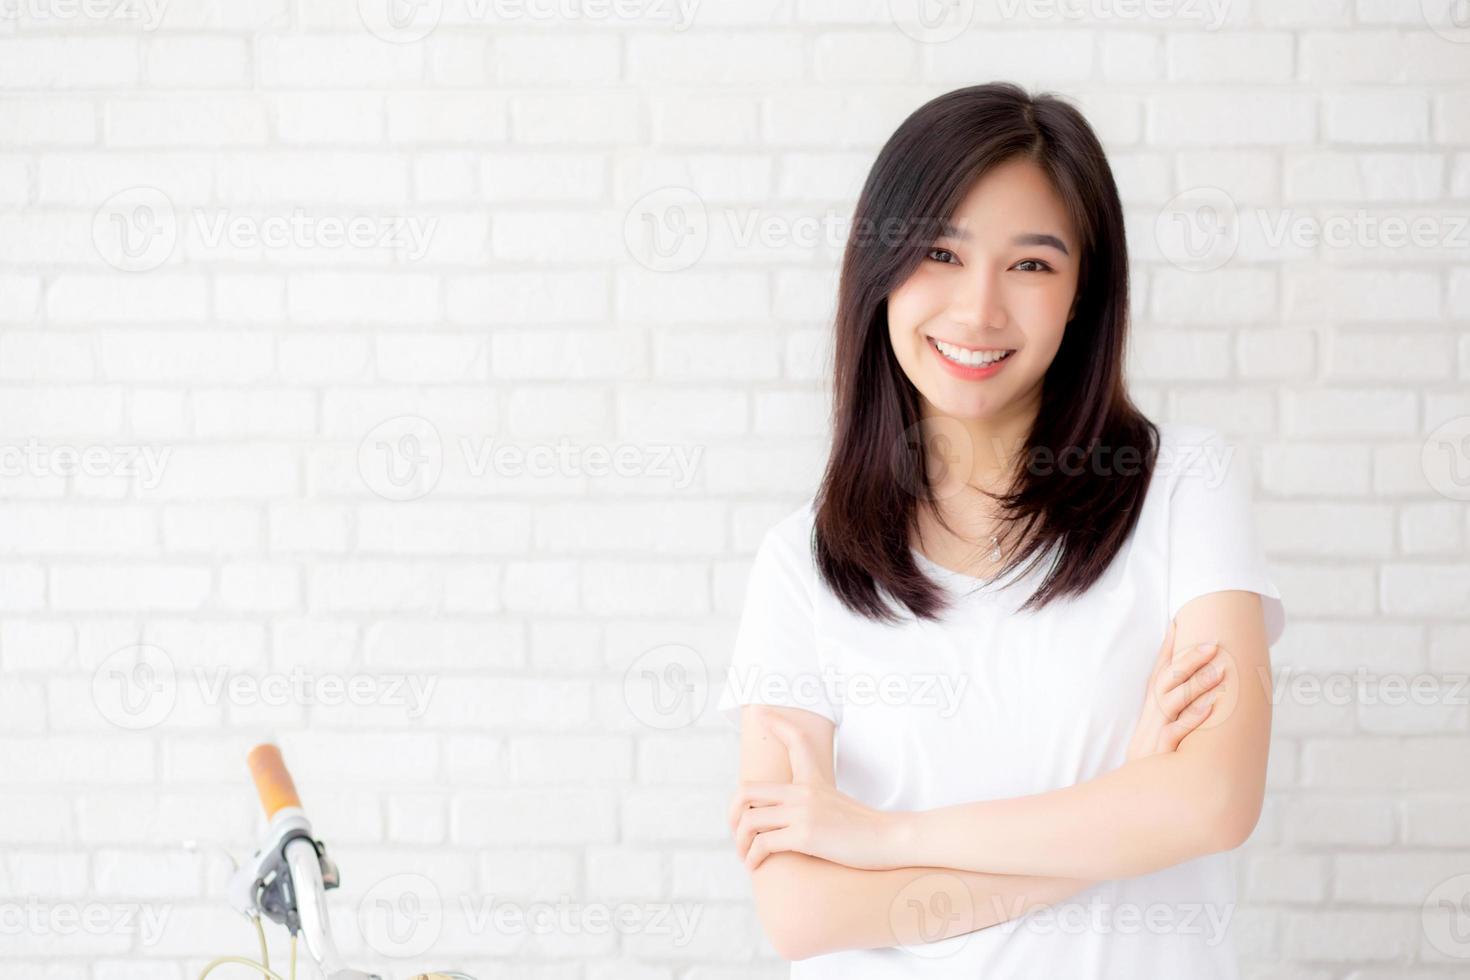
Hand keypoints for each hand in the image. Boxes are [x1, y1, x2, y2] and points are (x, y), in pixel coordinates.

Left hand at [727, 710, 904, 871]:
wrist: (888, 840)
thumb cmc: (862, 828)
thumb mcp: (835, 803)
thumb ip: (810, 801)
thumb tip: (786, 813)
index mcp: (812, 779)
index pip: (794, 740)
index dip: (776, 723)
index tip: (760, 710)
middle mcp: (803, 791)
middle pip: (746, 791)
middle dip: (732, 814)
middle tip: (735, 832)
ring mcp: (803, 812)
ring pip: (749, 821)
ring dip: (740, 843)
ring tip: (746, 857)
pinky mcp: (805, 835)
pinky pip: (764, 844)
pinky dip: (753, 857)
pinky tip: (755, 866)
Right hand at [1126, 618, 1225, 760]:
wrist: (1137, 796)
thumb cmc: (1155, 765)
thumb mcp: (1158, 735)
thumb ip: (1173, 715)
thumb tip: (1197, 695)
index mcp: (1152, 711)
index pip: (1159, 672)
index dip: (1167, 649)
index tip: (1178, 623)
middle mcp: (1153, 717)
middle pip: (1168, 680)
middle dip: (1189, 660)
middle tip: (1213, 643)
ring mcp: (1156, 733)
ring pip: (1174, 701)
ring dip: (1197, 684)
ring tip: (1220, 669)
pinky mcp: (1162, 752)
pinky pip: (1177, 731)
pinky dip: (1193, 718)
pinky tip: (1211, 706)